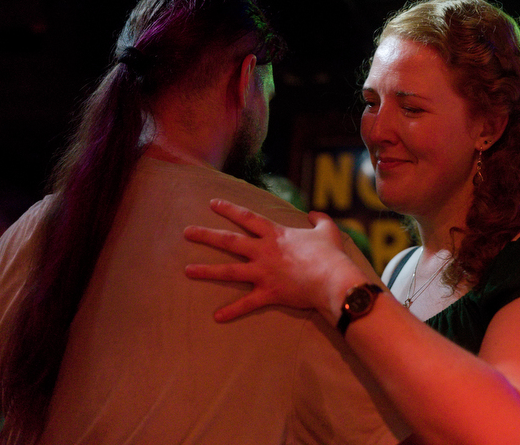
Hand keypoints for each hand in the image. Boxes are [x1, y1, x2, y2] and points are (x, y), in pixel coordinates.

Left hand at [184, 199, 362, 321]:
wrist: (332, 279)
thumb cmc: (330, 254)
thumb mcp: (327, 230)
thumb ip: (319, 218)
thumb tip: (313, 212)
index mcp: (275, 234)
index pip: (247, 218)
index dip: (229, 209)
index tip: (213, 204)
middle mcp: (264, 251)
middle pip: (229, 241)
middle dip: (206, 236)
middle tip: (187, 232)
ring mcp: (263, 273)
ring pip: (229, 270)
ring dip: (207, 271)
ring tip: (187, 270)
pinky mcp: (268, 293)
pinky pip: (247, 304)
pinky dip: (232, 311)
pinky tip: (217, 317)